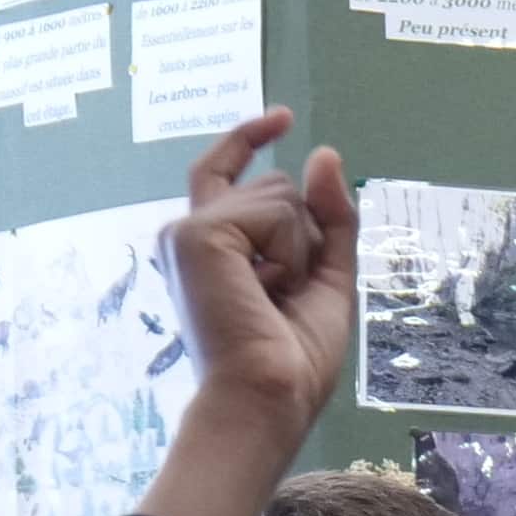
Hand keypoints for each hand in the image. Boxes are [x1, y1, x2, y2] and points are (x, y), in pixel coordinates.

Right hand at [140, 114, 357, 515]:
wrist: (268, 397)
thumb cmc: (291, 358)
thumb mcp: (326, 278)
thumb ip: (328, 218)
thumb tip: (322, 152)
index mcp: (210, 246)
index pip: (224, 171)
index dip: (250, 138)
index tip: (283, 118)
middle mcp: (189, 232)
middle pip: (277, 188)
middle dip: (305, 240)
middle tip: (282, 298)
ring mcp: (187, 230)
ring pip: (280, 196)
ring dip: (299, 251)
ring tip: (272, 298)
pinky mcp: (196, 234)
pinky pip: (276, 213)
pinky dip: (290, 253)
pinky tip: (265, 290)